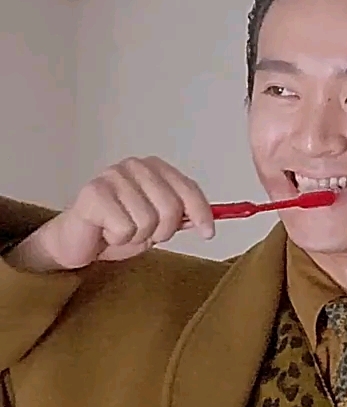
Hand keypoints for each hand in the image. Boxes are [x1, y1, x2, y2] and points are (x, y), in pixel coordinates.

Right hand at [7, 157, 213, 272]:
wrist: (79, 239)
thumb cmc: (120, 227)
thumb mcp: (160, 223)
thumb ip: (182, 217)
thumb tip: (207, 222)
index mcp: (156, 168)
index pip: (190, 189)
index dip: (202, 214)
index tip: (207, 233)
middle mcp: (135, 166)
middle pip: (171, 208)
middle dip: (162, 231)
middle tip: (144, 233)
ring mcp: (113, 176)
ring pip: (148, 221)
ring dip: (137, 236)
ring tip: (122, 230)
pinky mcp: (93, 193)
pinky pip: (125, 228)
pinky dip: (118, 238)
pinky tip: (106, 231)